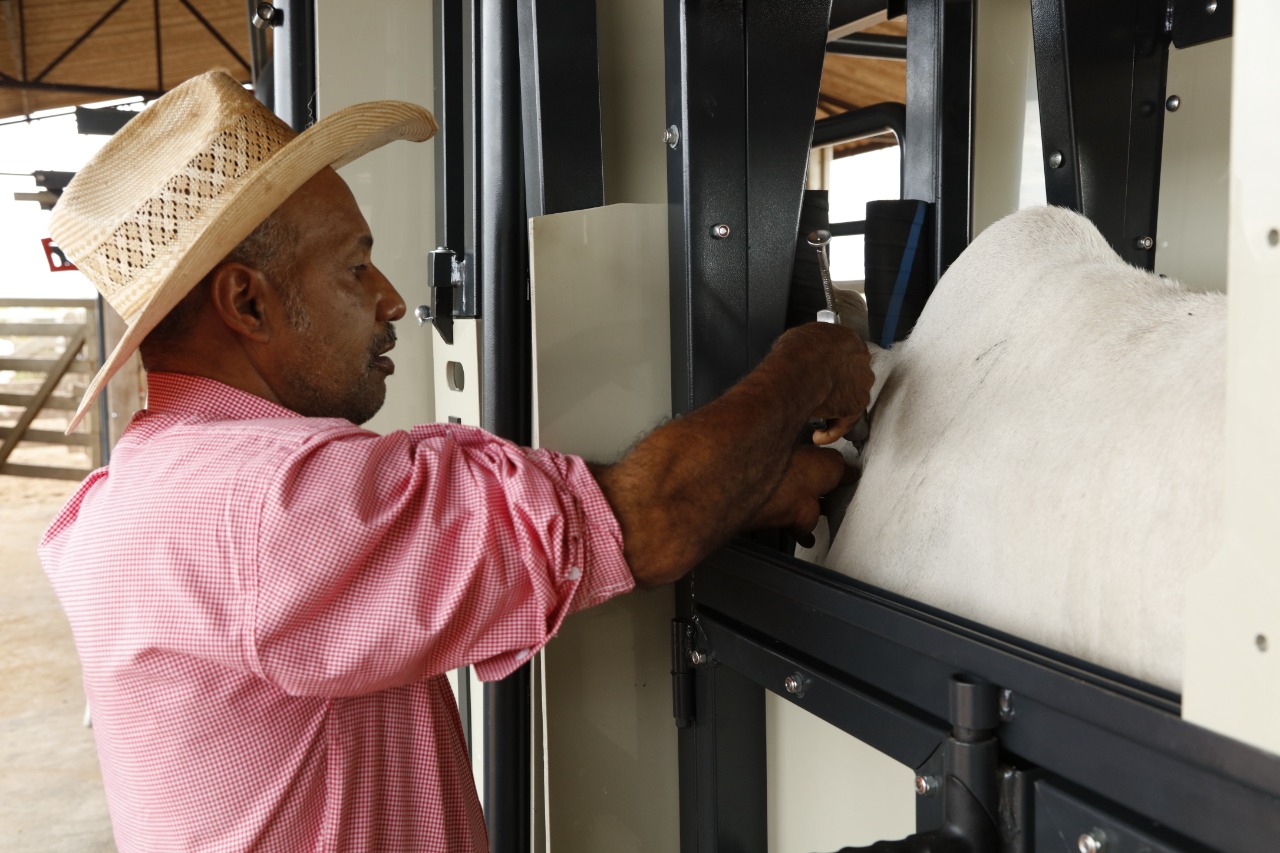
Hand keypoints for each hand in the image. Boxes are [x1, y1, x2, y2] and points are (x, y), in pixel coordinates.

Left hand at [747, 445, 852, 546]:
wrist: (789, 490)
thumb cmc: (807, 470)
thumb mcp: (837, 463)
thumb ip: (846, 470)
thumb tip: (853, 472)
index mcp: (810, 462)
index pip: (824, 467)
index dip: (834, 472)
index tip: (845, 479)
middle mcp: (801, 480)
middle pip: (816, 488)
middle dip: (825, 492)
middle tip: (839, 498)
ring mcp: (796, 501)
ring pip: (808, 508)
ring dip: (817, 512)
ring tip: (830, 516)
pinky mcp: (795, 520)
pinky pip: (800, 530)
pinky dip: (805, 536)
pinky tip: (810, 540)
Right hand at [766, 323, 873, 443]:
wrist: (799, 369)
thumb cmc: (796, 353)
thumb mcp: (799, 336)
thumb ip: (809, 345)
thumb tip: (799, 353)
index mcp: (849, 339)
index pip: (846, 355)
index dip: (833, 368)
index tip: (823, 375)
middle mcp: (861, 360)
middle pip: (852, 378)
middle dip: (836, 389)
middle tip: (819, 397)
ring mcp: (861, 384)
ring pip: (849, 401)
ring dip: (835, 412)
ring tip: (816, 419)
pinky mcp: (856, 406)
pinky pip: (844, 422)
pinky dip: (831, 431)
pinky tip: (818, 435)